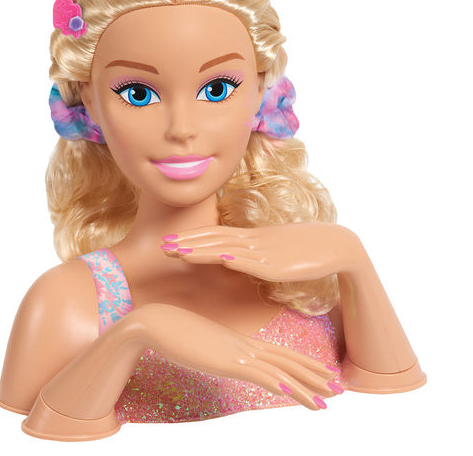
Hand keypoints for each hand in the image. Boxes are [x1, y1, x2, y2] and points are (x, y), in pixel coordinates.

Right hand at [131, 303, 338, 409]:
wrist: (155, 323)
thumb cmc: (173, 332)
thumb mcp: (200, 344)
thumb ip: (214, 352)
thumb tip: (221, 359)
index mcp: (239, 342)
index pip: (278, 353)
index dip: (302, 364)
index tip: (320, 373)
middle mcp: (244, 346)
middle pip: (287, 360)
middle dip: (314, 375)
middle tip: (338, 386)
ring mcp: (238, 353)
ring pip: (282, 371)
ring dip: (308, 386)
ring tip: (330, 398)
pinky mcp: (228, 362)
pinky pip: (264, 377)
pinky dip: (286, 386)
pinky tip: (301, 395)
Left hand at [161, 222, 362, 281]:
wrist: (338, 245)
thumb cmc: (306, 248)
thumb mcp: (274, 250)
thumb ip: (255, 254)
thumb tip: (236, 260)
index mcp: (252, 238)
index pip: (216, 235)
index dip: (193, 238)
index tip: (171, 241)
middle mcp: (254, 242)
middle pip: (214, 239)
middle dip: (187, 243)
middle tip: (162, 246)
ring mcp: (265, 252)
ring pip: (227, 248)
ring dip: (200, 249)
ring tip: (177, 251)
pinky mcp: (278, 265)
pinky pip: (253, 261)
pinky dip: (235, 258)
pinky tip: (219, 258)